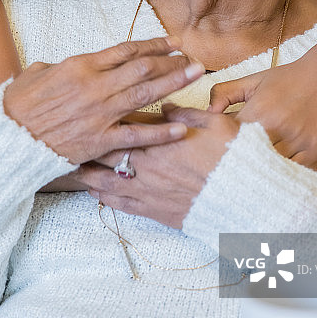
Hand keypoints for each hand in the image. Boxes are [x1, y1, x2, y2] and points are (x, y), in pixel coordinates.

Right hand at [3, 37, 203, 163]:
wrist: (6, 138)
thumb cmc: (17, 106)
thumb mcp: (36, 74)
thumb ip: (57, 68)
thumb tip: (61, 65)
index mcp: (81, 65)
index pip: (127, 50)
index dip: (155, 45)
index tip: (174, 43)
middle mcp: (95, 86)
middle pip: (143, 69)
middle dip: (173, 63)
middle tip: (196, 60)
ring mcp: (99, 113)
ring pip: (145, 94)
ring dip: (174, 84)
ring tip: (196, 77)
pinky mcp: (99, 140)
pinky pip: (136, 135)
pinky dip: (159, 132)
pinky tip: (180, 128)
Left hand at [80, 105, 239, 227]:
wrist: (243, 198)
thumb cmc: (232, 158)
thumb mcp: (214, 123)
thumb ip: (185, 113)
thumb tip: (166, 105)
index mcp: (160, 140)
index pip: (128, 123)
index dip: (112, 116)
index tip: (100, 109)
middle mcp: (147, 164)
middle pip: (108, 150)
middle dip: (90, 142)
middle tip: (74, 134)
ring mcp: (147, 190)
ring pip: (104, 179)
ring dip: (87, 171)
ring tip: (73, 164)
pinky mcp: (152, 211)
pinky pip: (118, 204)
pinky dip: (102, 197)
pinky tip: (94, 192)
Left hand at [209, 58, 316, 164]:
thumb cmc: (289, 78)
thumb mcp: (254, 80)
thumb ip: (226, 92)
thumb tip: (207, 112)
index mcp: (258, 110)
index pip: (230, 138)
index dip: (222, 145)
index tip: (216, 150)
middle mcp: (277, 127)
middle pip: (248, 156)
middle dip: (237, 161)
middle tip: (227, 167)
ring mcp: (297, 140)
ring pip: (270, 165)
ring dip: (259, 167)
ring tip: (247, 171)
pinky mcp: (314, 149)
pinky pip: (292, 168)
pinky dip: (281, 170)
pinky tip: (272, 169)